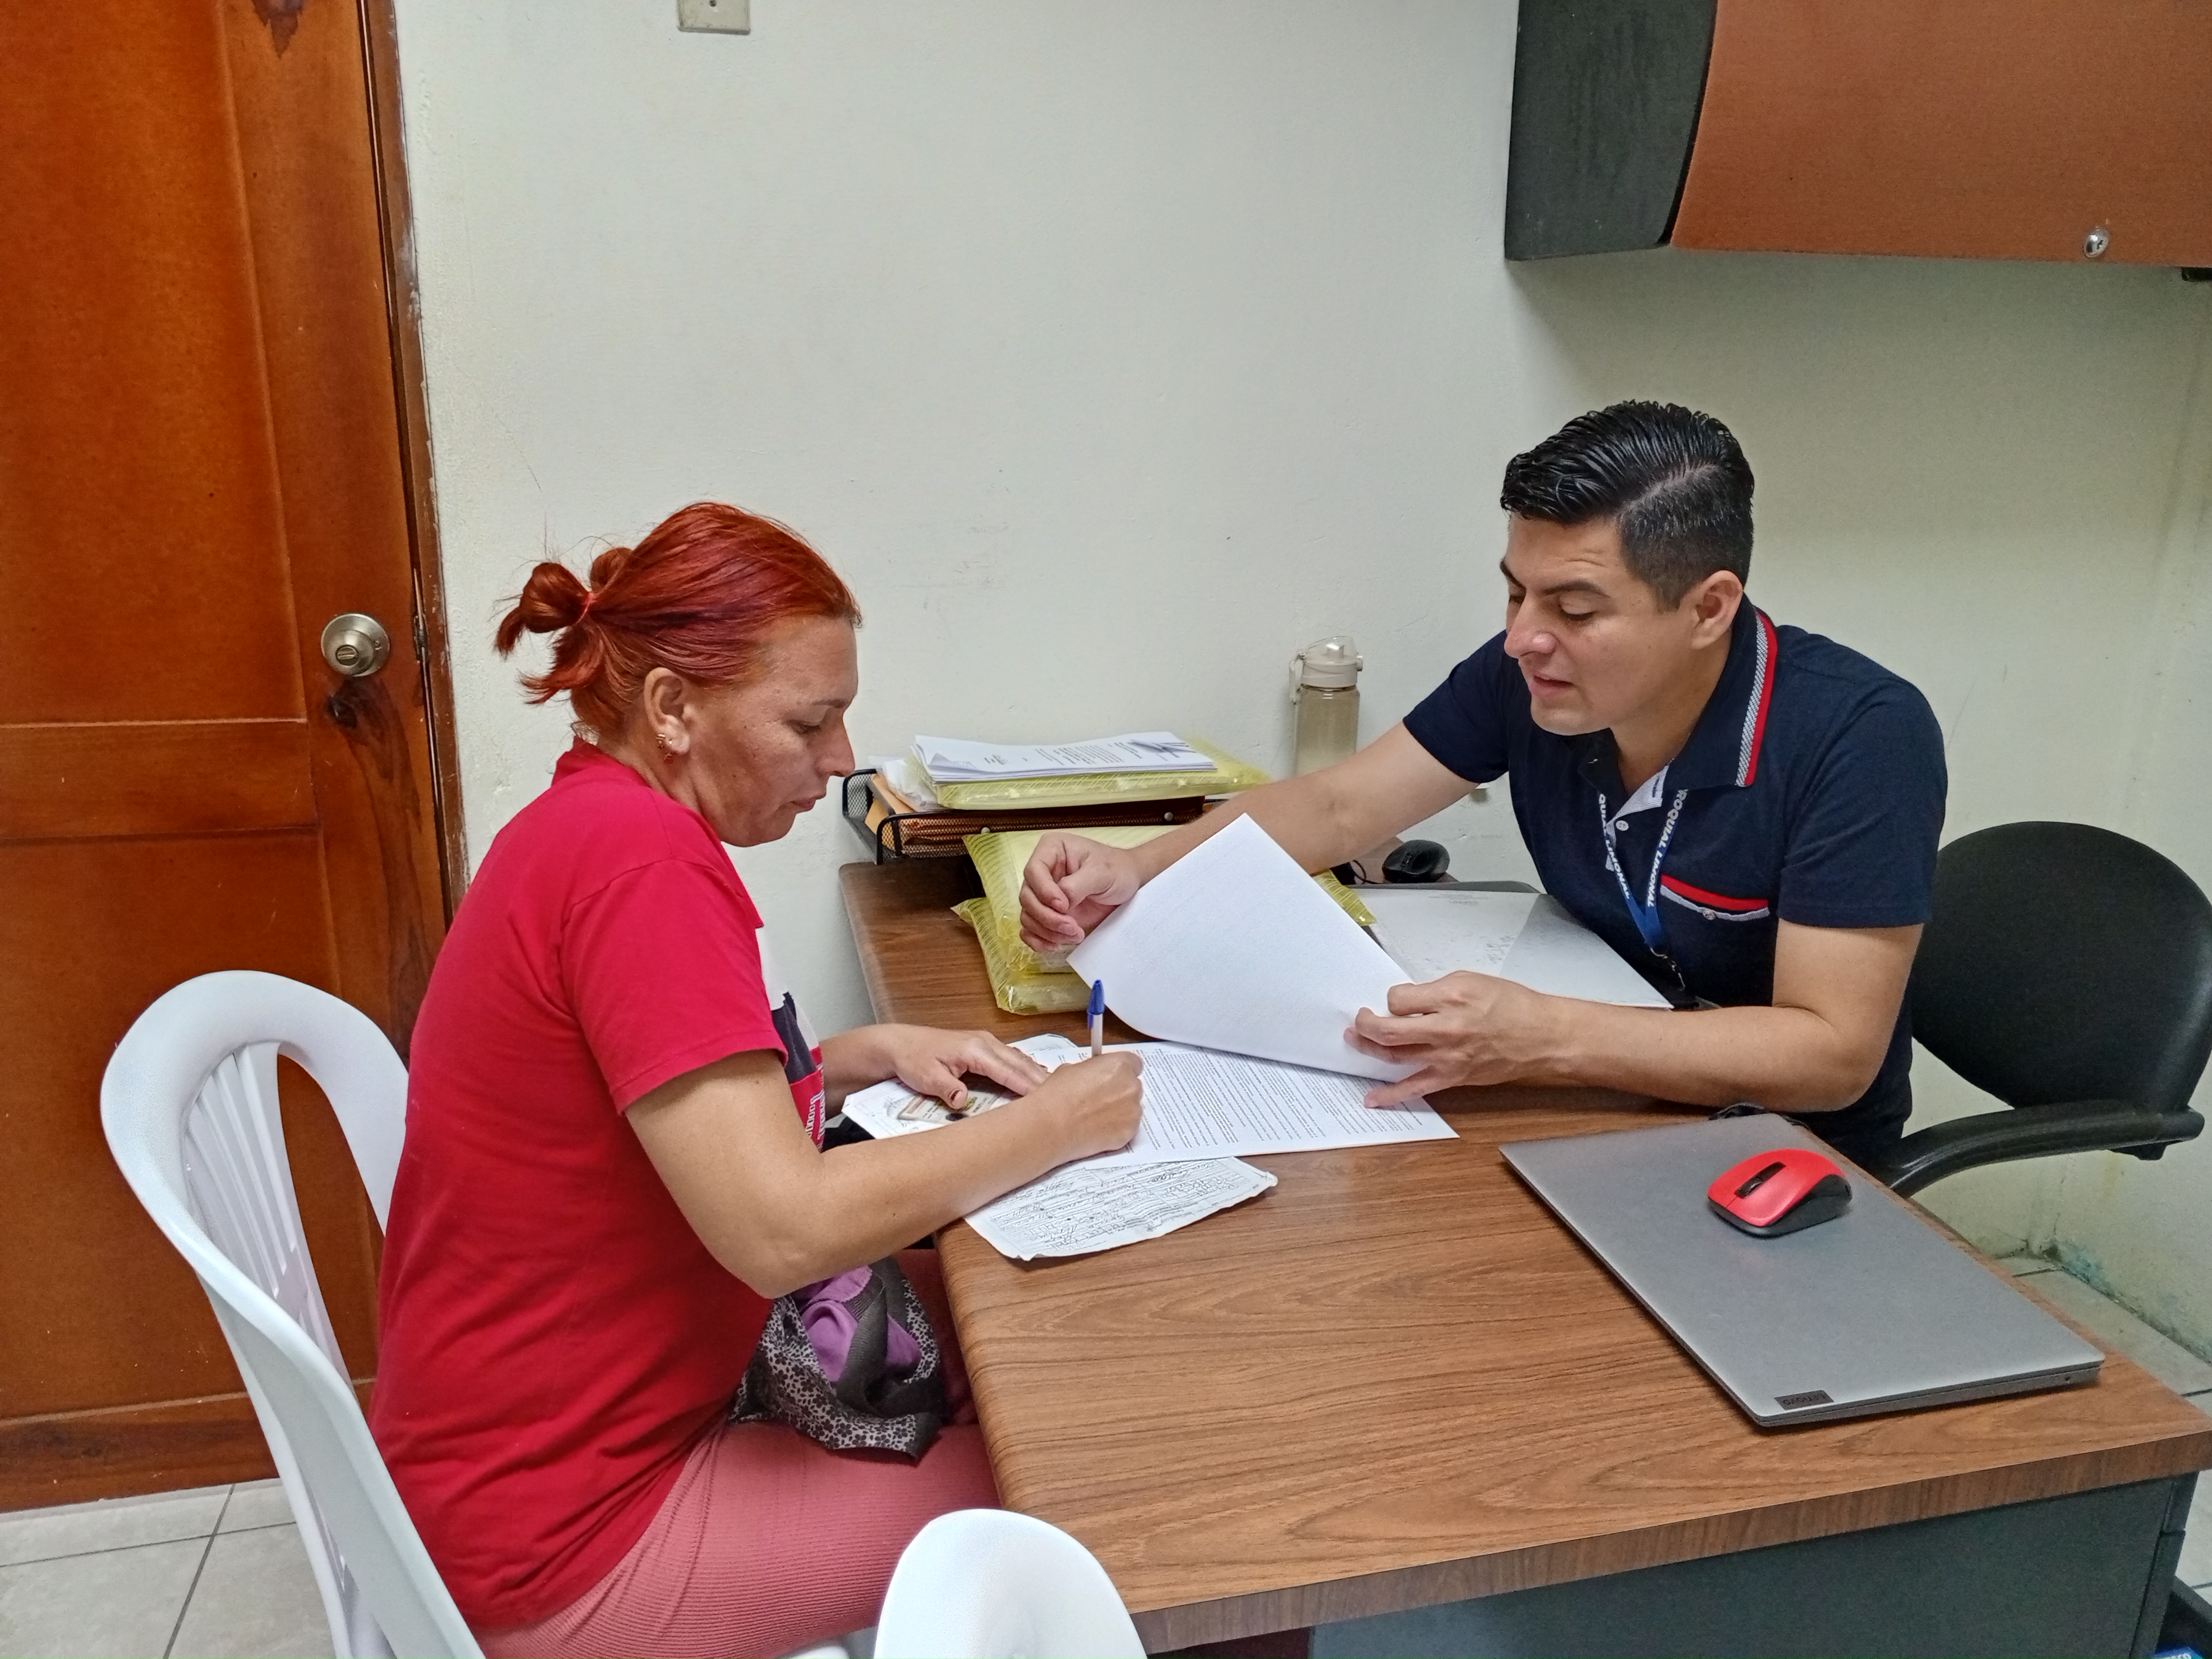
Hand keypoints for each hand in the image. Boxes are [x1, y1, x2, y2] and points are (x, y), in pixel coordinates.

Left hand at [868, 1025, 1051, 1111]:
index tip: (1048, 1100)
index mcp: (975, 1050)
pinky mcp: (983, 1046)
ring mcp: (986, 1043)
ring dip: (1037, 1074)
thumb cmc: (913, 1059)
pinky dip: (1025, 1069)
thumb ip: (948, 1089)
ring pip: (1019, 1060)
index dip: (1029, 1087)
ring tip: (1057, 1091)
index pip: (1009, 1072)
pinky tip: (1036, 1078)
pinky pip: (1011, 1058)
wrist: (900, 1044)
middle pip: (1021, 1064)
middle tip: (1063, 1099)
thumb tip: (964, 1102)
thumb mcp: (927, 1077)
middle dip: (1042, 1081)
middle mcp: (985, 1043)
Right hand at [1019, 834, 1142, 950]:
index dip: (1044, 891)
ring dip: (1047, 931)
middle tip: (1072, 927)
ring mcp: (1043, 894)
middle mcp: (1042, 871)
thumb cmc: (1117, 869)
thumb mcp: (1101, 872)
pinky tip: (1056, 945)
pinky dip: (1039, 940)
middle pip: (1027, 897)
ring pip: (1028, 915)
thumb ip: (1076, 886)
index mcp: (1051, 850)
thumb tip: (1058, 905)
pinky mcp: (1048, 913)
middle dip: (1047, 917)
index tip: (1064, 906)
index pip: (1033, 871)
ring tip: (1075, 934)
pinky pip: (1031, 929)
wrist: (1128, 883)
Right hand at [1028, 1051, 1144, 1159]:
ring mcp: (1132, 1111)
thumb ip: (1093, 1070)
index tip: (1113, 1077)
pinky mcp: (1129, 1132)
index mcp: (1119, 1065)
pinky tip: (1096, 1128)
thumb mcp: (1072, 1069)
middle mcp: (1131, 1086)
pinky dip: (1116, 1127)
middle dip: (1119, 1091)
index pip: (1134, 1064)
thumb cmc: (1057, 1097)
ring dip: (1118, 1110)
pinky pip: (1127, 1127)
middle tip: (1098, 1099)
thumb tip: (1095, 1076)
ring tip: (1094, 1116)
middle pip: (1132, 1086)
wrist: (1051, 1126)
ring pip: (1131, 1108)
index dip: (1121, 1071)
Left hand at [1345, 972, 1560, 1106]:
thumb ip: (1437, 991)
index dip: (1392, 998)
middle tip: (1359, 1019)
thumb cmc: (1512, 1005)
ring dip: (1368, 1049)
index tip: (1397, 1000)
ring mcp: (1447, 1057)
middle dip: (1365, 1023)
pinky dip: (1390, 1095)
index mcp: (1450, 998)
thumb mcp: (1472, 981)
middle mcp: (1445, 1028)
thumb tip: (1410, 1000)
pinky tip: (1371, 1099)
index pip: (1399, 999)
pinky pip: (1415, 1088)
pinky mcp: (1452, 1077)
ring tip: (1355, 1041)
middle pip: (1388, 1030)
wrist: (1541, 1035)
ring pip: (1394, 1056)